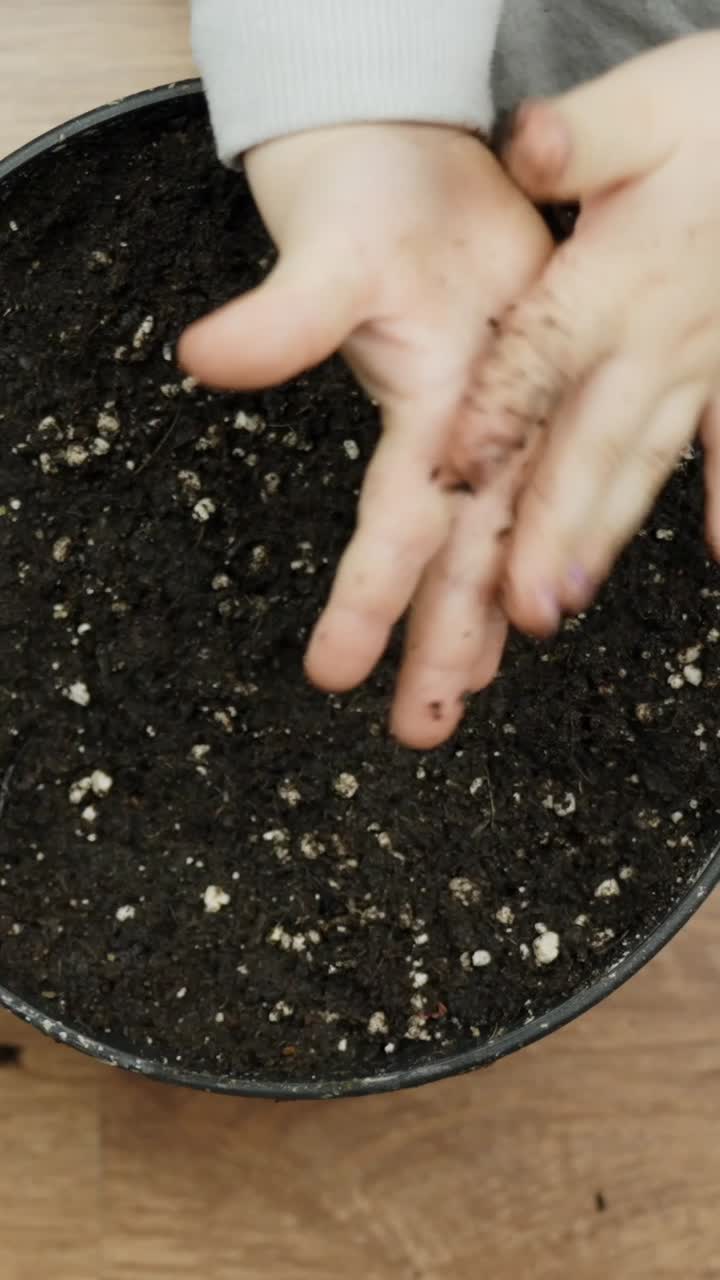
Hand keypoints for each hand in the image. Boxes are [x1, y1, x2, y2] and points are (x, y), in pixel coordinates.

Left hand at [180, 124, 550, 745]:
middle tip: (416, 729)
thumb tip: (204, 356)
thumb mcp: (329, 240)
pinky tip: (497, 626)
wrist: (419, 146)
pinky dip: (503, 574)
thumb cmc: (375, 189)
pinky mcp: (515, 416)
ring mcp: (519, 413)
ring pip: (505, 539)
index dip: (376, 591)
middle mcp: (508, 404)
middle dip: (445, 642)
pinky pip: (519, 509)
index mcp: (468, 372)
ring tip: (452, 701)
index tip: (335, 666)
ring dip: (478, 626)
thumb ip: (281, 313)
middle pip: (475, 544)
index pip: (416, 504)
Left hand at [451, 33, 719, 636]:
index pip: (540, 355)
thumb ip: (581, 138)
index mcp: (612, 278)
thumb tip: (525, 144)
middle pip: (587, 443)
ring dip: (605, 535)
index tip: (455, 477)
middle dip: (549, 526)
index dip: (497, 412)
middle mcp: (653, 338)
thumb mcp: (646, 107)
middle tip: (519, 605)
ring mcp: (701, 363)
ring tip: (567, 599)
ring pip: (642, 464)